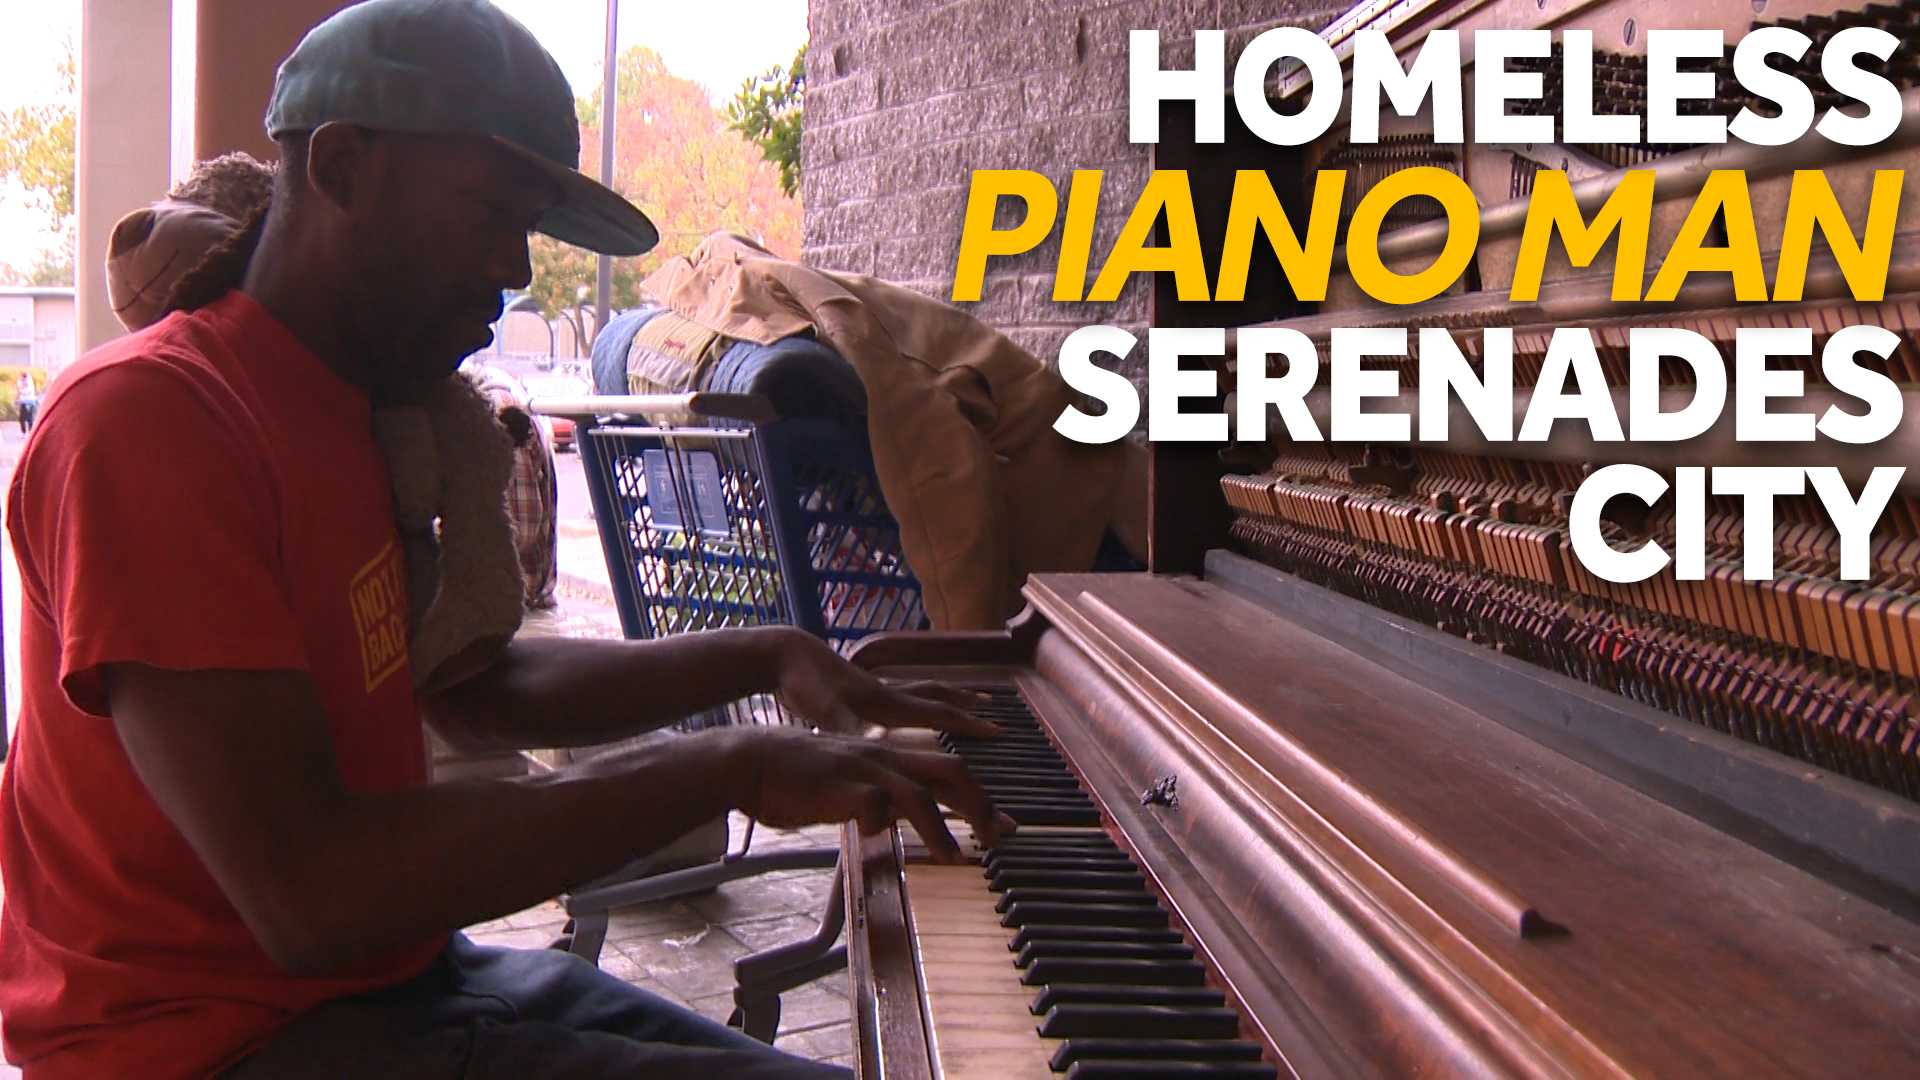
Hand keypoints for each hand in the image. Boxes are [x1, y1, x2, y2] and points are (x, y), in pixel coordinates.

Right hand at [719, 727, 1013, 862]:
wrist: (749, 761)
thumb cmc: (792, 776)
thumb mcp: (843, 785)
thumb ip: (870, 800)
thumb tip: (888, 821)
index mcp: (886, 756)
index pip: (947, 770)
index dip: (979, 797)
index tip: (1002, 825)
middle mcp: (882, 757)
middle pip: (950, 771)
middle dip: (981, 804)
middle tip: (1000, 836)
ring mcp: (862, 769)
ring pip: (920, 792)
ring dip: (942, 828)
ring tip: (957, 858)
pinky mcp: (839, 786)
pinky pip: (875, 805)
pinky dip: (884, 823)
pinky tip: (880, 839)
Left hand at [765, 627, 999, 737]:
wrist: (783, 656)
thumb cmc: (805, 685)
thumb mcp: (828, 713)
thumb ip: (854, 729)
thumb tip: (884, 742)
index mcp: (886, 703)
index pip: (939, 714)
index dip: (969, 724)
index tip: (999, 730)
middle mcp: (886, 694)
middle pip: (936, 697)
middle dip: (966, 705)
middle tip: (993, 710)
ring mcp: (872, 690)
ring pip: (919, 691)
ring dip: (944, 696)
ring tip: (963, 699)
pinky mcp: (857, 691)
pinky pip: (899, 695)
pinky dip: (914, 700)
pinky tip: (907, 709)